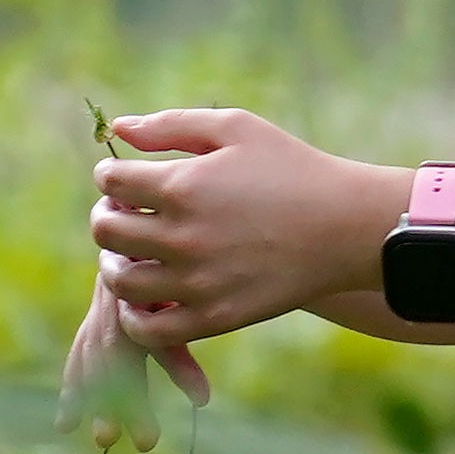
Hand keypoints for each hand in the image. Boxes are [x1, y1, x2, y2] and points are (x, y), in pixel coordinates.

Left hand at [88, 108, 393, 344]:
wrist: (348, 227)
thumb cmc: (293, 169)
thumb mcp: (238, 128)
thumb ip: (172, 124)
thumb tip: (118, 129)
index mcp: (181, 186)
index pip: (110, 183)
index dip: (112, 176)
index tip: (128, 181)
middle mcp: (181, 236)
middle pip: (106, 231)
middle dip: (108, 217)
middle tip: (128, 215)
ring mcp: (196, 281)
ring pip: (119, 280)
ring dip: (116, 264)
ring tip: (134, 255)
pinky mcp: (214, 317)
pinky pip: (148, 329)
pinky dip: (136, 315)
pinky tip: (149, 297)